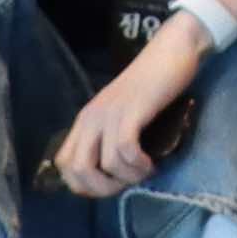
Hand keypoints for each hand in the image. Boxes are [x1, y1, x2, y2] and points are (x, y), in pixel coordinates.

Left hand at [50, 21, 202, 197]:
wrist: (173, 49)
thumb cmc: (154, 82)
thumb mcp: (124, 112)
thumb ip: (113, 134)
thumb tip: (115, 172)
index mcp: (85, 120)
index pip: (63, 164)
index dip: (83, 184)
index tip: (111, 184)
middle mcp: (91, 118)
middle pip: (76, 170)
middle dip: (102, 188)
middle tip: (127, 185)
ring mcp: (109, 114)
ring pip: (103, 165)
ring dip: (126, 178)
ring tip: (145, 171)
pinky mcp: (131, 110)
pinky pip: (125, 149)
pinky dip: (137, 164)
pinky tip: (151, 163)